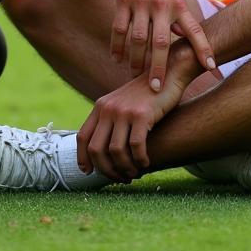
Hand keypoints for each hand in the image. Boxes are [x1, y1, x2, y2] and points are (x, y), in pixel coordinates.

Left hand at [76, 46, 192, 181]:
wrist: (167, 72)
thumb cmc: (147, 95)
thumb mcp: (122, 104)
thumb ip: (111, 121)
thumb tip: (103, 153)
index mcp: (100, 106)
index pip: (83, 137)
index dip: (83, 158)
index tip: (89, 173)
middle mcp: (108, 108)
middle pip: (96, 149)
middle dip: (106, 170)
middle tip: (120, 178)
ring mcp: (124, 111)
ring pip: (115, 151)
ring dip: (124, 168)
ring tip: (134, 174)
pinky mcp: (141, 114)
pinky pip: (135, 146)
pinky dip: (140, 160)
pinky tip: (145, 163)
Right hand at [109, 0, 217, 88]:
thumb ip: (179, 17)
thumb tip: (185, 41)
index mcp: (178, 4)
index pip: (195, 30)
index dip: (204, 50)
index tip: (212, 69)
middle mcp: (161, 4)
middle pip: (160, 43)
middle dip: (159, 68)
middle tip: (157, 88)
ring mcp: (140, 2)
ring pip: (137, 39)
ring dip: (135, 60)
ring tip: (134, 74)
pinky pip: (118, 28)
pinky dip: (117, 45)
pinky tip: (117, 57)